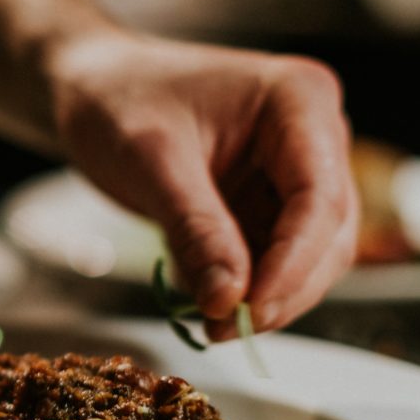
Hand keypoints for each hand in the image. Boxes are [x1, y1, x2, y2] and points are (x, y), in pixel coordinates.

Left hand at [47, 31, 358, 339]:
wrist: (91, 89)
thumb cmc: (117, 102)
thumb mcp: (151, 164)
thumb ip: (195, 231)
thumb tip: (230, 302)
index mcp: (298, 100)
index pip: (320, 197)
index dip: (294, 263)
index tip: (252, 311)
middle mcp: (313, 135)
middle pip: (328, 233)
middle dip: (282, 289)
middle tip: (224, 329)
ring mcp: (295, 171)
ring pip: (310, 256)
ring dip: (266, 297)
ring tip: (209, 321)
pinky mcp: (270, 203)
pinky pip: (274, 260)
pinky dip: (243, 287)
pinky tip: (200, 295)